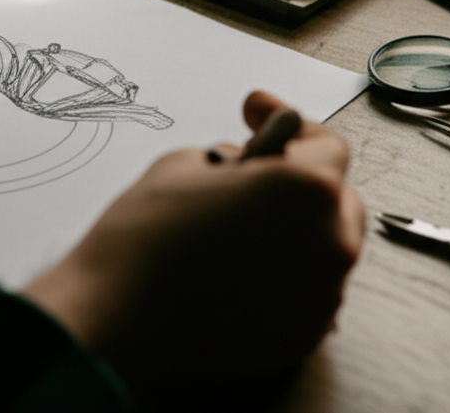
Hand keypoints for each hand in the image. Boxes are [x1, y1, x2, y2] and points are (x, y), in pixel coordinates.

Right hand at [24, 91, 364, 402]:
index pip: (325, 145)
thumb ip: (234, 160)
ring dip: (292, 231)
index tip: (258, 112)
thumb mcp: (183, 165)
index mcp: (307, 191)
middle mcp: (329, 244)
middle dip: (297, 183)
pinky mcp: (304, 336)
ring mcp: (321, 297)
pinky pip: (306, 291)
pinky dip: (283, 274)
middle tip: (252, 176)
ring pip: (322, 248)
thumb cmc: (142, 245)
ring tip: (239, 226)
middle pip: (334, 199)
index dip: (285, 123)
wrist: (115, 327)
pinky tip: (239, 269)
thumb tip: (249, 170)